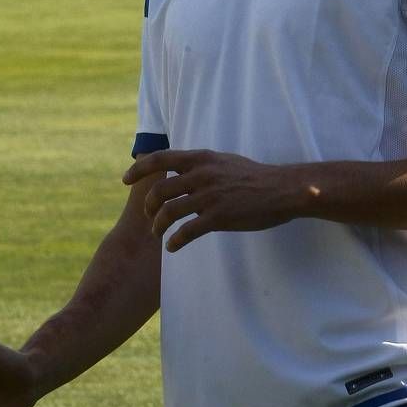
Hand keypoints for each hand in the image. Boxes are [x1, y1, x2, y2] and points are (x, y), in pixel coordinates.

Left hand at [123, 149, 298, 251]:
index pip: (160, 159)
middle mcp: (201, 175)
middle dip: (148, 206)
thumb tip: (184, 167)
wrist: (281, 189)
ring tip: (158, 234)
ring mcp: (209, 196)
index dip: (138, 169)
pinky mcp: (218, 217)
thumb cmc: (254, 176)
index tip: (125, 180)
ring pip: (169, 212)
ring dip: (158, 226)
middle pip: (160, 190)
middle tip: (148, 217)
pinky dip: (175, 241)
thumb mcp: (223, 160)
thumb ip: (202, 164)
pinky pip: (187, 231)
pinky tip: (173, 247)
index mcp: (201, 158)